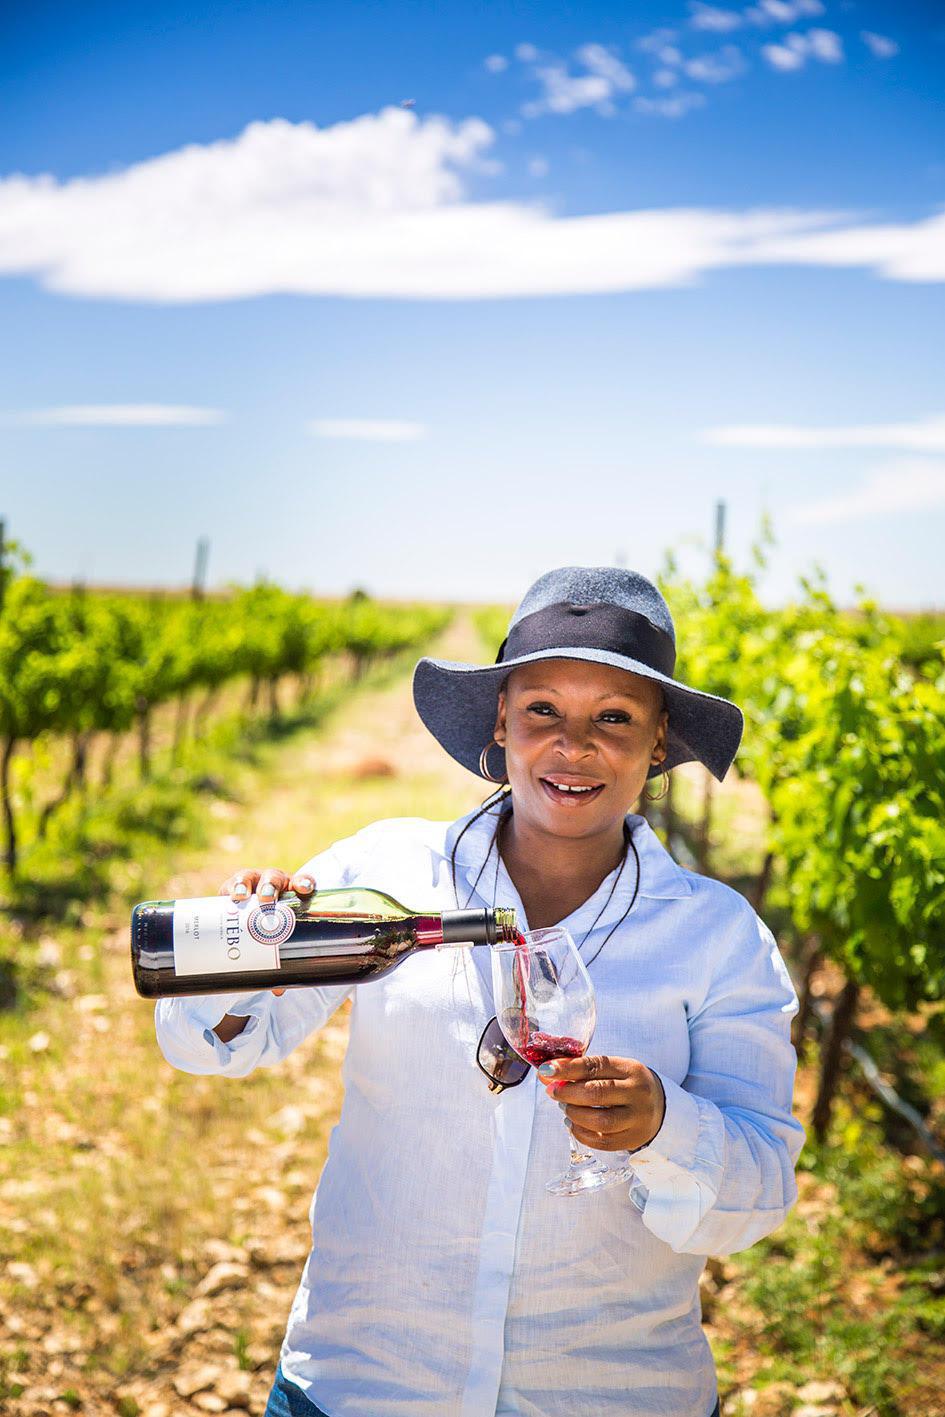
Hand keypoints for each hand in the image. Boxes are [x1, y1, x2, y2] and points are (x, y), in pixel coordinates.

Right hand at [218, 867, 316, 994]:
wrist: (252, 917)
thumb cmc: (274, 929)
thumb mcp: (279, 939)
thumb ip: (280, 960)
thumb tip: (278, 990)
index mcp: (292, 892)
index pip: (301, 881)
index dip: (304, 882)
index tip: (305, 889)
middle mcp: (273, 883)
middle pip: (274, 878)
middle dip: (270, 886)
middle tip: (266, 899)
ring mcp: (253, 882)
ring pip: (250, 877)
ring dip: (245, 884)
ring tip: (241, 895)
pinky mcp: (234, 887)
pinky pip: (230, 885)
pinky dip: (231, 888)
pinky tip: (229, 895)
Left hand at [539, 1054, 665, 1152]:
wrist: (661, 1107)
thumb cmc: (628, 1085)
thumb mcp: (613, 1069)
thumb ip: (583, 1070)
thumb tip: (546, 1072)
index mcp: (631, 1069)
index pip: (596, 1066)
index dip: (568, 1068)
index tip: (547, 1069)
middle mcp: (637, 1093)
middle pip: (597, 1093)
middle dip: (568, 1092)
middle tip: (552, 1091)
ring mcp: (637, 1119)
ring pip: (600, 1120)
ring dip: (575, 1114)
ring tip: (565, 1107)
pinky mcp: (633, 1139)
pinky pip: (603, 1141)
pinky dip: (582, 1133)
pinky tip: (573, 1124)